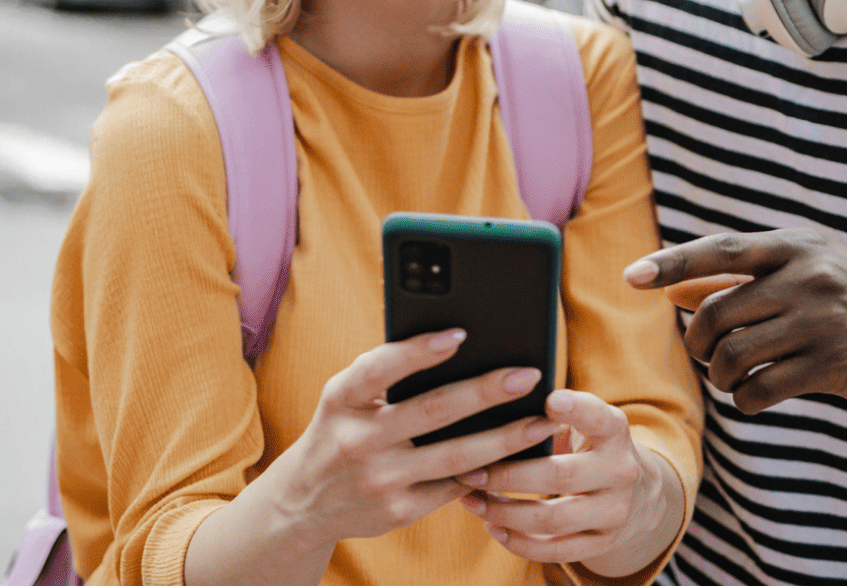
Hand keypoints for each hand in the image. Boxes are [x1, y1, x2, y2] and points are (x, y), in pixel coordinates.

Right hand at [257, 329, 561, 545]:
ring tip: (541, 422)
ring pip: (455, 457)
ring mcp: (379, 481)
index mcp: (342, 400)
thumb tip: (453, 343)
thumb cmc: (341, 429)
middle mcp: (357, 441)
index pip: (379, 369)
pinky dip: (487, 471)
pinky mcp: (398, 512)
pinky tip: (518, 457)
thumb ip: (383, 373)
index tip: (460, 334)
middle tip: (529, 376)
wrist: (304, 501)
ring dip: (505, 439)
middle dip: (485, 392)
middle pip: (432, 412)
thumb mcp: (345, 397)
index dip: (419, 351)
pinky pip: (453, 487)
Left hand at [454, 390, 676, 574]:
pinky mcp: (603, 542)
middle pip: (559, 476)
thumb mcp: (583, 421)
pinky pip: (557, 551)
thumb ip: (550, 413)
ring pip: (553, 519)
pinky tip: (492, 527)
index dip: (574, 410)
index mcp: (614, 430)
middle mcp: (621, 470)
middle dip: (507, 476)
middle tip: (469, 472)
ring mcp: (614, 511)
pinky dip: (519, 543)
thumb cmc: (587, 443)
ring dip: (504, 512)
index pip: (597, 417)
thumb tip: (492, 406)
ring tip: (471, 501)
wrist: (632, 490)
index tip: (548, 400)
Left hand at [624, 228, 846, 412]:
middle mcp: (807, 276)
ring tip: (731, 379)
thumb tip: (675, 292)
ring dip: (721, 375)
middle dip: (699, 343)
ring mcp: (822, 320)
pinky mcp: (835, 365)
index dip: (671, 263)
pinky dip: (746, 400)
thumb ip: (744, 282)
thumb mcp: (811, 275)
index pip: (720, 250)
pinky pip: (764, 388)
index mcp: (797, 246)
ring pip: (735, 354)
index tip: (632, 277)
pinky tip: (753, 399)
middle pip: (717, 312)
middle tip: (706, 356)